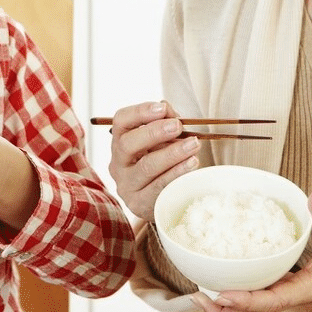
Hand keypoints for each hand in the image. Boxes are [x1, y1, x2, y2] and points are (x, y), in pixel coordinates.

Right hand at [107, 100, 200, 220]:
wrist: (161, 202)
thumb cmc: (162, 165)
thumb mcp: (161, 141)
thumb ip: (164, 122)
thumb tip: (167, 108)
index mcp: (120, 142)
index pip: (121, 121)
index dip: (140, 112)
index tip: (162, 108)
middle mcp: (118, 163)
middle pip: (128, 144)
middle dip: (154, 132)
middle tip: (178, 126)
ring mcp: (126, 185)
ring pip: (146, 166)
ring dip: (172, 153)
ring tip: (193, 144)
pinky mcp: (139, 203)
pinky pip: (159, 186)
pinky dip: (177, 173)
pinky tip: (192, 163)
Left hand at [189, 190, 311, 311]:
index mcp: (309, 290)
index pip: (273, 301)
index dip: (246, 300)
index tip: (222, 294)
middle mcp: (297, 302)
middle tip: (200, 298)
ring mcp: (293, 304)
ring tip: (205, 296)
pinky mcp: (291, 299)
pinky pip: (262, 308)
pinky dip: (241, 303)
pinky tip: (227, 287)